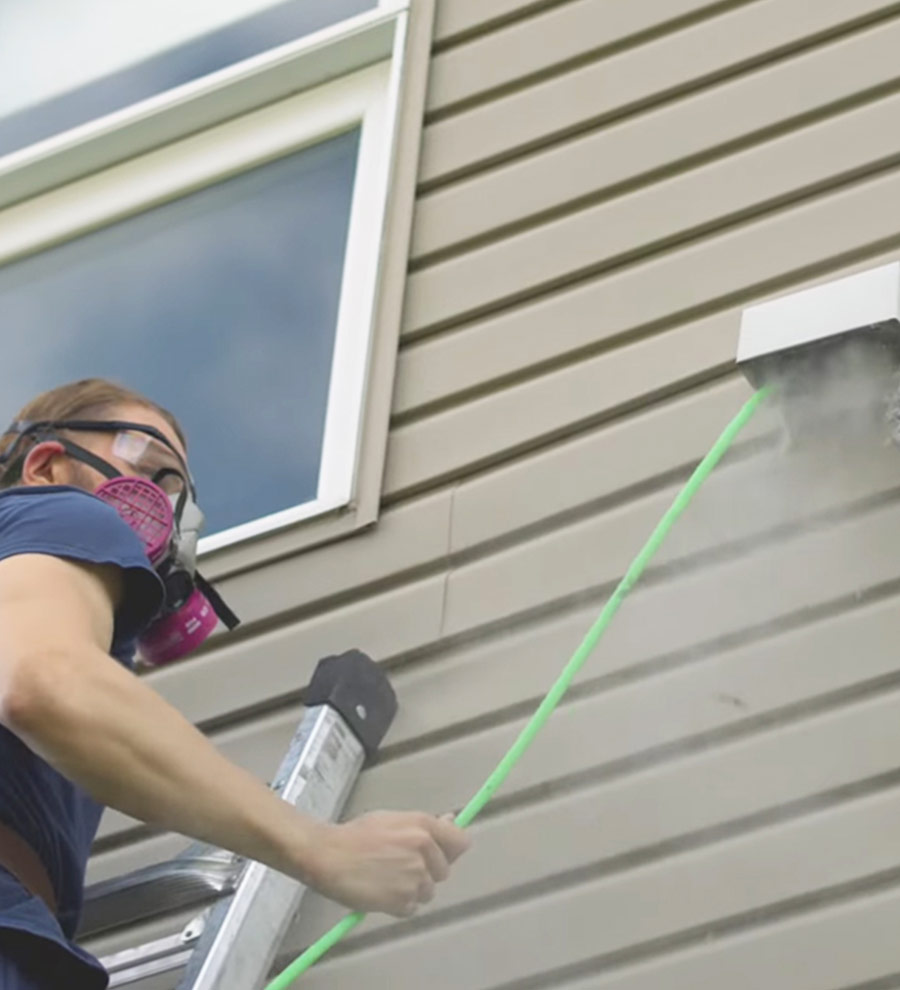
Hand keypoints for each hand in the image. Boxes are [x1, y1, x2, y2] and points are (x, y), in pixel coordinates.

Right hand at [305, 811, 470, 917]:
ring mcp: (415, 877)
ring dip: (412, 889)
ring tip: (386, 878)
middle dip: (427, 871)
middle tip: (399, 866)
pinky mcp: (403, 901)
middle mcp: (424, 850)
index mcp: (422, 826)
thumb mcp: (392, 820)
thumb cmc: (356, 835)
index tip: (443, 854)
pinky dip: (399, 904)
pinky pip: (412, 907)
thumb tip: (450, 821)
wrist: (327, 854)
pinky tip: (380, 891)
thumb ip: (424, 825)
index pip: (460, 842)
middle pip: (444, 871)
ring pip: (428, 891)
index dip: (451, 849)